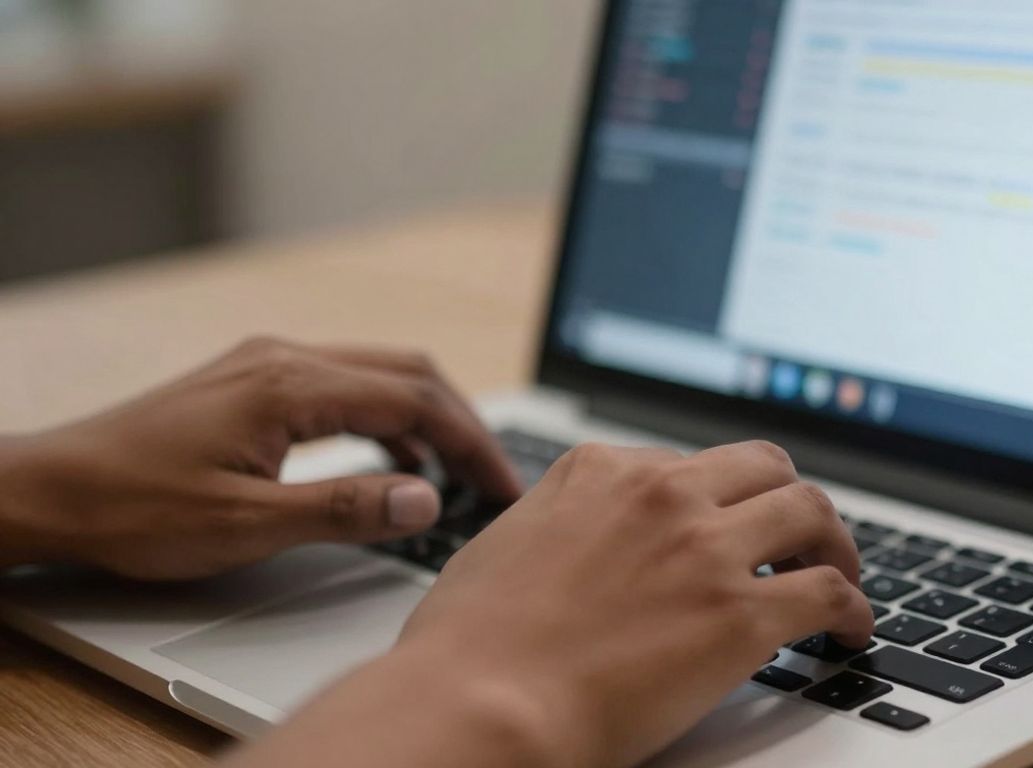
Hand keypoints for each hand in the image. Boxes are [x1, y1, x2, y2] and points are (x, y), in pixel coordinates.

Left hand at [0, 337, 519, 578]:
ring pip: (379, 375)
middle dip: (461, 423)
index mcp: (291, 385)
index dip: (471, 443)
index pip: (414, 400)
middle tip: (493, 479)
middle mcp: (285, 359)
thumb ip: (344, 508)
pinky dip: (384, 422)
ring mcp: (267, 365)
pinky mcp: (254, 383)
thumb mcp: (246, 524)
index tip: (502, 485)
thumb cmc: (134, 507)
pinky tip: (388, 465)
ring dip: (425, 420)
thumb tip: (426, 498)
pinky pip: (344, 388)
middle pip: (408, 373)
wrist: (51, 490)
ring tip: (452, 477)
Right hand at [232, 441, 873, 767]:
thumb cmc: (469, 647)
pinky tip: (850, 630)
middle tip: (797, 537)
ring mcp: (705, 548)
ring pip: (809, 511)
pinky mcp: (740, 613)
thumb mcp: (501, 547)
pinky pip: (828, 591)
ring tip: (840, 574)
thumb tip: (568, 539)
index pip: (686, 464)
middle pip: (762, 467)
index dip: (715, 499)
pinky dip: (853, 608)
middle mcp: (660, 493)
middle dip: (785, 499)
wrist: (479, 704)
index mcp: (599, 473)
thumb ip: (553, 526)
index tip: (725, 525)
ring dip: (833, 543)